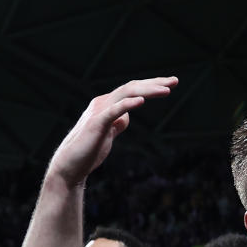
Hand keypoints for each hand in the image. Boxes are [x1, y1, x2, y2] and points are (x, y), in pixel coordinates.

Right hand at [47, 77, 177, 185]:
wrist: (71, 166)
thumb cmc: (89, 149)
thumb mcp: (108, 133)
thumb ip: (117, 123)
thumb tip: (126, 117)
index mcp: (107, 104)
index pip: (132, 89)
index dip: (151, 85)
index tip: (171, 83)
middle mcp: (103, 103)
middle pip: (131, 87)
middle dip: (154, 83)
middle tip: (175, 81)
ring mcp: (99, 112)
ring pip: (125, 94)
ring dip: (147, 90)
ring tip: (166, 90)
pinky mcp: (96, 124)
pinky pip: (114, 111)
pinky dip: (127, 104)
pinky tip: (141, 101)